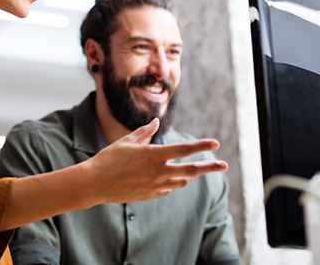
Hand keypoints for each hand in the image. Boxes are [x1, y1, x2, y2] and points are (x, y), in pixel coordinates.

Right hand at [80, 118, 227, 204]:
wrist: (94, 184)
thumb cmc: (108, 158)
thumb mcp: (126, 141)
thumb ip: (144, 132)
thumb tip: (155, 122)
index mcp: (154, 155)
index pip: (185, 149)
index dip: (202, 145)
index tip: (215, 143)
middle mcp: (158, 171)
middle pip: (191, 169)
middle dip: (210, 167)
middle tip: (225, 166)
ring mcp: (155, 186)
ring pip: (181, 181)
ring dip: (190, 175)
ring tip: (196, 171)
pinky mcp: (149, 195)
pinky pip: (167, 189)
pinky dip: (172, 183)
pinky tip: (169, 180)